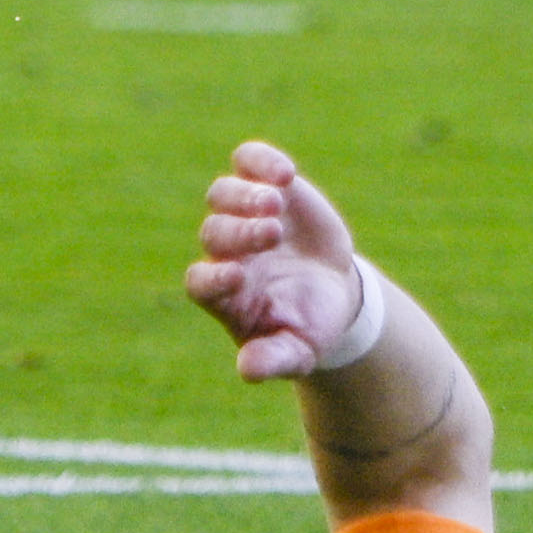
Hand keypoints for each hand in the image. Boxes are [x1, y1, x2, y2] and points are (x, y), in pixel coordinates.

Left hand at [185, 142, 365, 380]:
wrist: (331, 291)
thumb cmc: (308, 326)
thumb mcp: (298, 351)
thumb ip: (275, 360)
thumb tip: (250, 370)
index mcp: (224, 294)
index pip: (201, 282)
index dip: (214, 278)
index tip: (238, 277)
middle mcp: (226, 251)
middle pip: (214, 234)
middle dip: (239, 231)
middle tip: (271, 233)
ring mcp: (244, 215)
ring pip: (224, 195)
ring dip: (245, 196)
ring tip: (275, 202)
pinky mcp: (270, 189)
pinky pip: (249, 164)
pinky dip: (261, 162)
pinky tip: (283, 173)